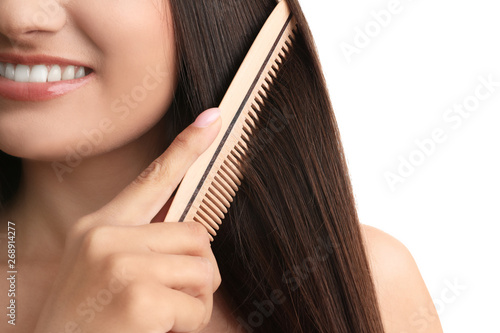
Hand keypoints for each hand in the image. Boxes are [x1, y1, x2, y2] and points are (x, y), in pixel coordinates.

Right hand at [34, 108, 222, 332]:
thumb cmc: (88, 320)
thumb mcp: (105, 271)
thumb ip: (143, 245)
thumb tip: (194, 236)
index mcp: (100, 226)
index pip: (153, 178)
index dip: (187, 147)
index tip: (214, 119)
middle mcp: (107, 237)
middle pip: (197, 234)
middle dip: (198, 271)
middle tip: (174, 297)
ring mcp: (121, 264)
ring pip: (203, 269)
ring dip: (194, 301)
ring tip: (161, 318)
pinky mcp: (138, 297)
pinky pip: (198, 307)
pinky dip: (189, 325)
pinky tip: (158, 332)